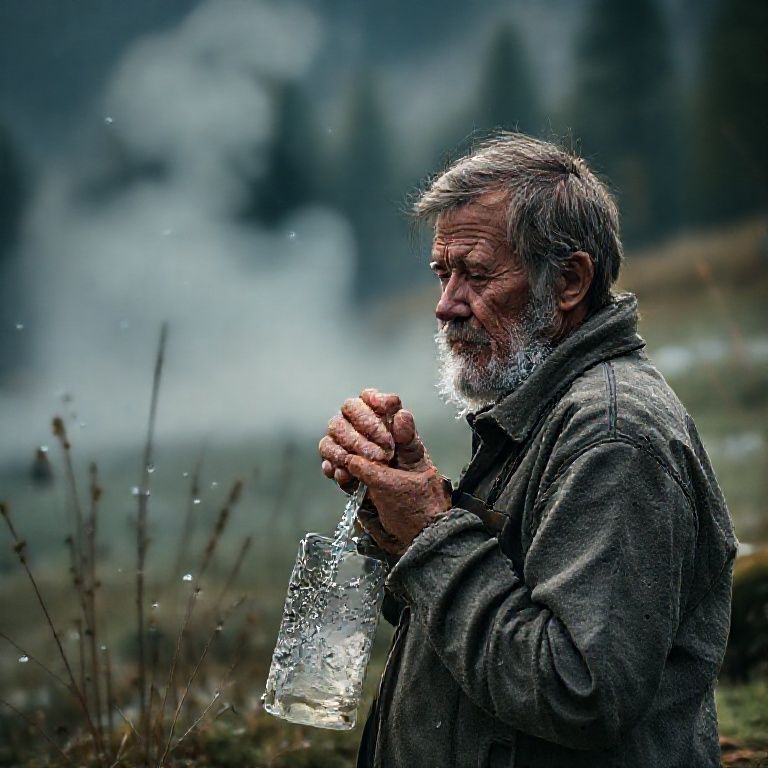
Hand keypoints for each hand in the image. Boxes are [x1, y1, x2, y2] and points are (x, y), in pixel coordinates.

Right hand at [319, 389, 450, 554]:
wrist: (412, 533)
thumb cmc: (420, 499)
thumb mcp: (417, 467)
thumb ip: (405, 441)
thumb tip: (401, 414)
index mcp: (391, 428)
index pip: (372, 398)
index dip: (374, 399)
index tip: (384, 410)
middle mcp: (369, 435)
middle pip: (348, 411)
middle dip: (361, 428)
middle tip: (381, 453)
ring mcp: (354, 454)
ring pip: (332, 434)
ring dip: (344, 447)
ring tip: (361, 466)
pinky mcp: (345, 474)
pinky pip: (327, 462)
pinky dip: (333, 467)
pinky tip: (346, 477)